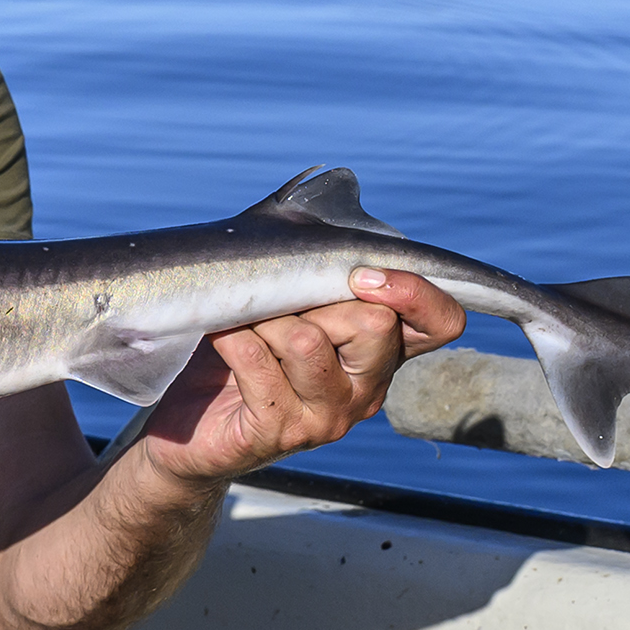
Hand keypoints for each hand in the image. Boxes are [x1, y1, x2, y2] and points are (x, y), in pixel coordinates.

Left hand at [141, 267, 464, 484]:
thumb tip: (321, 196)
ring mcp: (327, 417)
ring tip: (242, 324)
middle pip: (374, 324)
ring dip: (264, 318)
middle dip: (312, 296)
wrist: (188, 421)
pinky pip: (256, 360)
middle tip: (275, 307)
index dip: (415, 291)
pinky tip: (219, 338)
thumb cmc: (241, 348)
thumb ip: (313, 262)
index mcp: (382, 353)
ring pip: (307, 340)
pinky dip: (230, 336)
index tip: (362, 274)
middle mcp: (366, 389)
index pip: (441, 322)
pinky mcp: (279, 432)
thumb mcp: (286, 299)